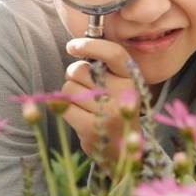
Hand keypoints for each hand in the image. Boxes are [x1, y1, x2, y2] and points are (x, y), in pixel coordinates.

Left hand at [61, 37, 139, 162]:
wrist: (122, 151)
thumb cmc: (113, 110)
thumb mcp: (117, 86)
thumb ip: (102, 67)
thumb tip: (74, 47)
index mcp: (132, 80)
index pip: (114, 53)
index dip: (90, 45)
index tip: (72, 46)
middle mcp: (124, 95)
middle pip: (80, 70)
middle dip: (74, 76)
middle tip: (85, 89)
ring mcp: (108, 114)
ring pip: (68, 88)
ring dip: (69, 95)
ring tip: (86, 107)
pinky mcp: (91, 128)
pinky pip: (64, 105)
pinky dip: (65, 109)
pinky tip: (79, 117)